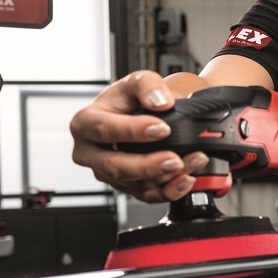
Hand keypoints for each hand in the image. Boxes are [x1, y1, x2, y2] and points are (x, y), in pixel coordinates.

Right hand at [69, 70, 208, 201]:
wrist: (137, 114)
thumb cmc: (128, 99)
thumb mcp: (135, 81)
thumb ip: (147, 85)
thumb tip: (159, 101)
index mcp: (85, 123)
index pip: (104, 130)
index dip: (133, 131)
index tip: (162, 128)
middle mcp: (90, 152)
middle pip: (114, 166)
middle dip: (148, 165)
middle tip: (175, 159)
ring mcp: (107, 173)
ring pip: (134, 183)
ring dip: (167, 176)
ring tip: (192, 161)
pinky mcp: (125, 186)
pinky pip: (146, 195)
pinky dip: (170, 190)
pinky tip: (186, 179)